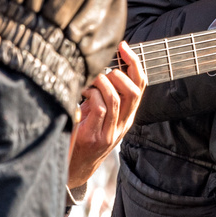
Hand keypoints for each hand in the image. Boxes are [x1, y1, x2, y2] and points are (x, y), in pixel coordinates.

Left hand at [67, 43, 143, 190]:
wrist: (75, 169)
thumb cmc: (84, 136)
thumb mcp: (98, 114)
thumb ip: (102, 95)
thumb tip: (99, 66)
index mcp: (127, 116)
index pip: (140, 85)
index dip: (135, 63)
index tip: (124, 46)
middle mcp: (123, 124)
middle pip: (133, 91)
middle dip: (119, 72)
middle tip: (103, 68)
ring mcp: (111, 132)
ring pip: (115, 98)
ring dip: (101, 82)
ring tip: (89, 79)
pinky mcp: (96, 137)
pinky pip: (99, 109)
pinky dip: (91, 95)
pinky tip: (82, 92)